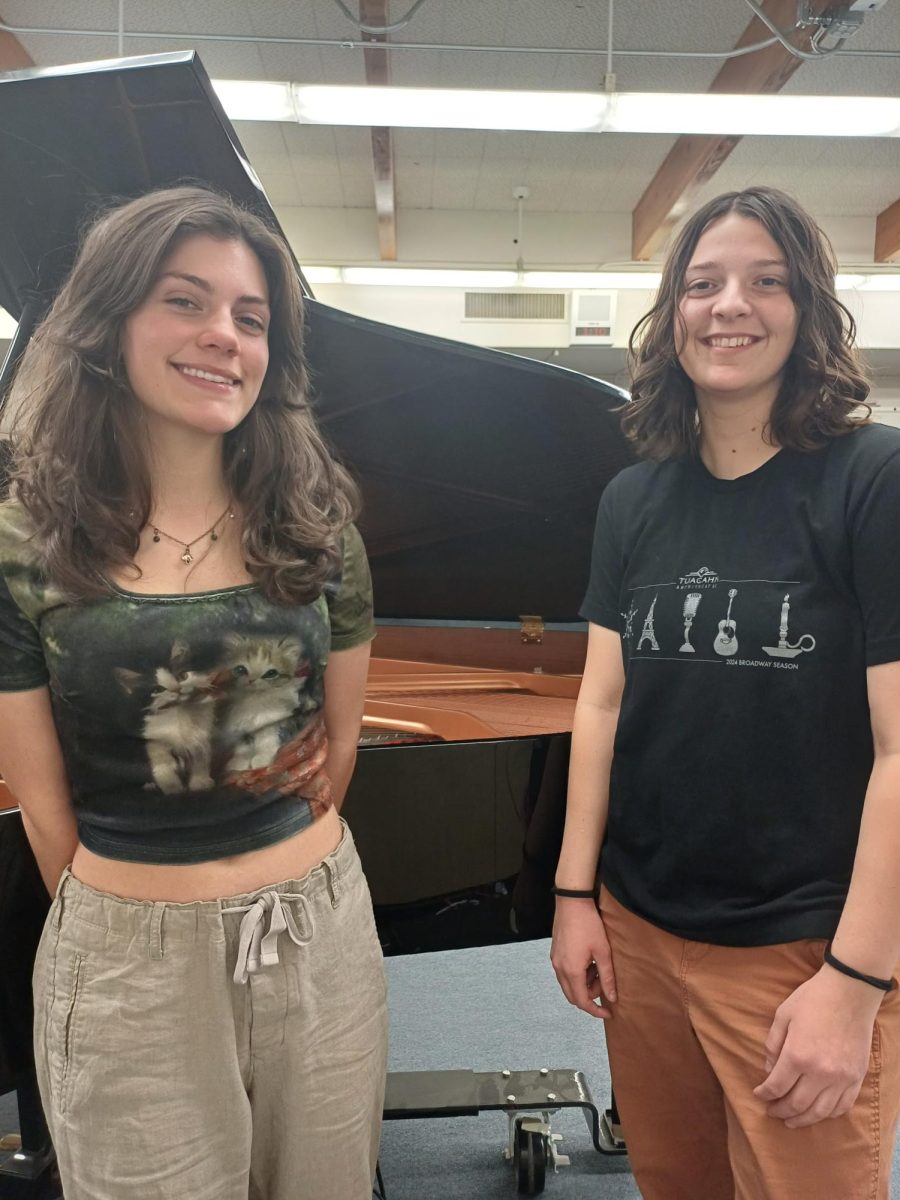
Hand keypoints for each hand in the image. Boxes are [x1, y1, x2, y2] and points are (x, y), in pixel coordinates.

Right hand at [550, 899, 615, 1018]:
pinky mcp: (555, 953)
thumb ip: (607, 977)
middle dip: (590, 997)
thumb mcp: (603, 951)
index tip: (608, 1013)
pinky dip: (577, 975)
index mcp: (572, 971)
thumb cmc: (589, 925)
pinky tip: (589, 963)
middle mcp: (559, 969)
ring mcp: (555, 961)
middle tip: (605, 985)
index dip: (595, 1011)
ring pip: (568, 985)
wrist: (572, 902)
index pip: (582, 1001)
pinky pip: (564, 974)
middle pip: (573, 996)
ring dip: (583, 985)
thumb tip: (612, 998)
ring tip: (598, 970)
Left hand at [753, 966, 881, 1127]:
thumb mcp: (782, 1016)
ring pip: (820, 1112)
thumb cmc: (812, 999)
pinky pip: (843, 1106)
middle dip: (780, 1111)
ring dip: (803, 1120)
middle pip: (797, 1104)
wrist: (849, 992)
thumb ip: (773, 1045)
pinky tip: (818, 1113)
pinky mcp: (856, 1077)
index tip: (758, 1095)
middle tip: (772, 1113)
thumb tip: (768, 1070)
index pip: (776, 1086)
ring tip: (791, 1121)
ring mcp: (841, 1077)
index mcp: (797, 1055)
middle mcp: (820, 1072)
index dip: (764, 1094)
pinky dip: (829, 1114)